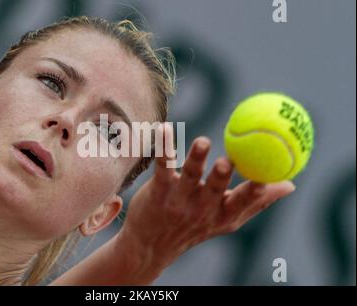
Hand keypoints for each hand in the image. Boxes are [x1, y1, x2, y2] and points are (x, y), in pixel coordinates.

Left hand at [119, 123, 295, 270]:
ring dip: (196, 158)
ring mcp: (179, 200)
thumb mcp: (227, 219)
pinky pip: (163, 166)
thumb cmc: (196, 226)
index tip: (270, 175)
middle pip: (215, 190)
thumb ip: (256, 202)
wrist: (151, 245)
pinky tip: (164, 129)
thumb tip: (290, 185)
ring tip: (202, 142)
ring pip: (189, 176)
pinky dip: (164, 147)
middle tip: (230, 161)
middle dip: (222, 177)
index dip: (256, 191)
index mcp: (223, 215)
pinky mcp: (159, 190)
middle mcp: (202, 209)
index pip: (243, 202)